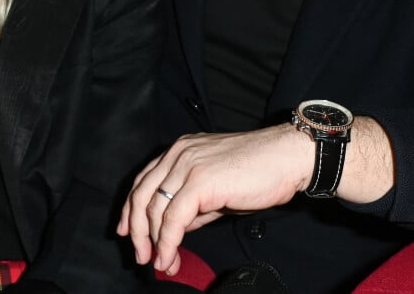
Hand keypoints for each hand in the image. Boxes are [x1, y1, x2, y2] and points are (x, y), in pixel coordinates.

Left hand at [117, 124, 310, 274]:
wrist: (286, 158)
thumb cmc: (259, 171)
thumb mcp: (218, 187)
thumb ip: (195, 204)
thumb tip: (179, 229)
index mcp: (181, 150)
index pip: (144, 180)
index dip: (131, 209)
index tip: (127, 233)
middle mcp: (179, 153)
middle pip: (141, 194)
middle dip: (137, 230)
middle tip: (142, 256)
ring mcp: (187, 164)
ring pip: (154, 208)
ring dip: (153, 242)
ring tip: (161, 263)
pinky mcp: (200, 181)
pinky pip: (173, 217)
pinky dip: (167, 241)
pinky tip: (169, 256)